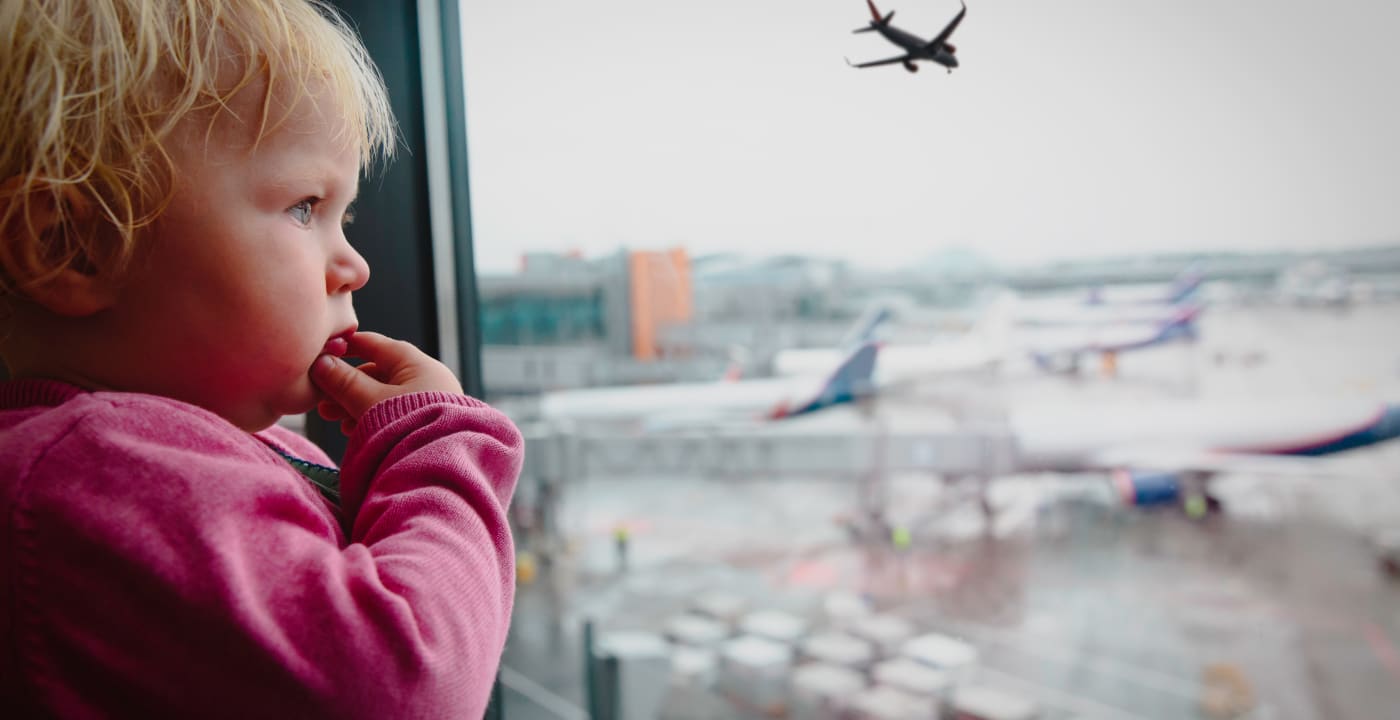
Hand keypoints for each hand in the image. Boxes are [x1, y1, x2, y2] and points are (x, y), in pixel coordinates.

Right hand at [309, 331, 463, 434]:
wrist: (442, 466)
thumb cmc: (409, 427)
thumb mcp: (370, 402)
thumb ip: (344, 382)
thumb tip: (321, 362)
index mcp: (416, 363)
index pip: (374, 344)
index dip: (345, 347)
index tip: (321, 353)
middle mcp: (426, 378)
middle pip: (377, 373)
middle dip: (345, 386)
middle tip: (321, 400)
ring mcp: (429, 401)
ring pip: (382, 395)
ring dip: (354, 404)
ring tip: (332, 418)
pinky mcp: (427, 422)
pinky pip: (393, 413)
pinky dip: (371, 417)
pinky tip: (352, 429)